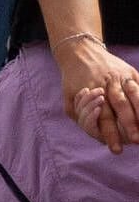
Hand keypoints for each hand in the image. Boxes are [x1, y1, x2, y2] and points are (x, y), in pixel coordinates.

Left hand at [56, 36, 138, 152]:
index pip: (102, 116)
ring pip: (134, 95)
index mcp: (92, 91)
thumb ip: (78, 113)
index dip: (110, 133)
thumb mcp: (69, 95)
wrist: (81, 51)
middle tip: (135, 141)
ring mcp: (121, 77)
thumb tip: (92, 131)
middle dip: (129, 125)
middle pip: (120, 106)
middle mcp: (108, 83)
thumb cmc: (74, 79)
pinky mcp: (131, 72)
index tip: (115, 149)